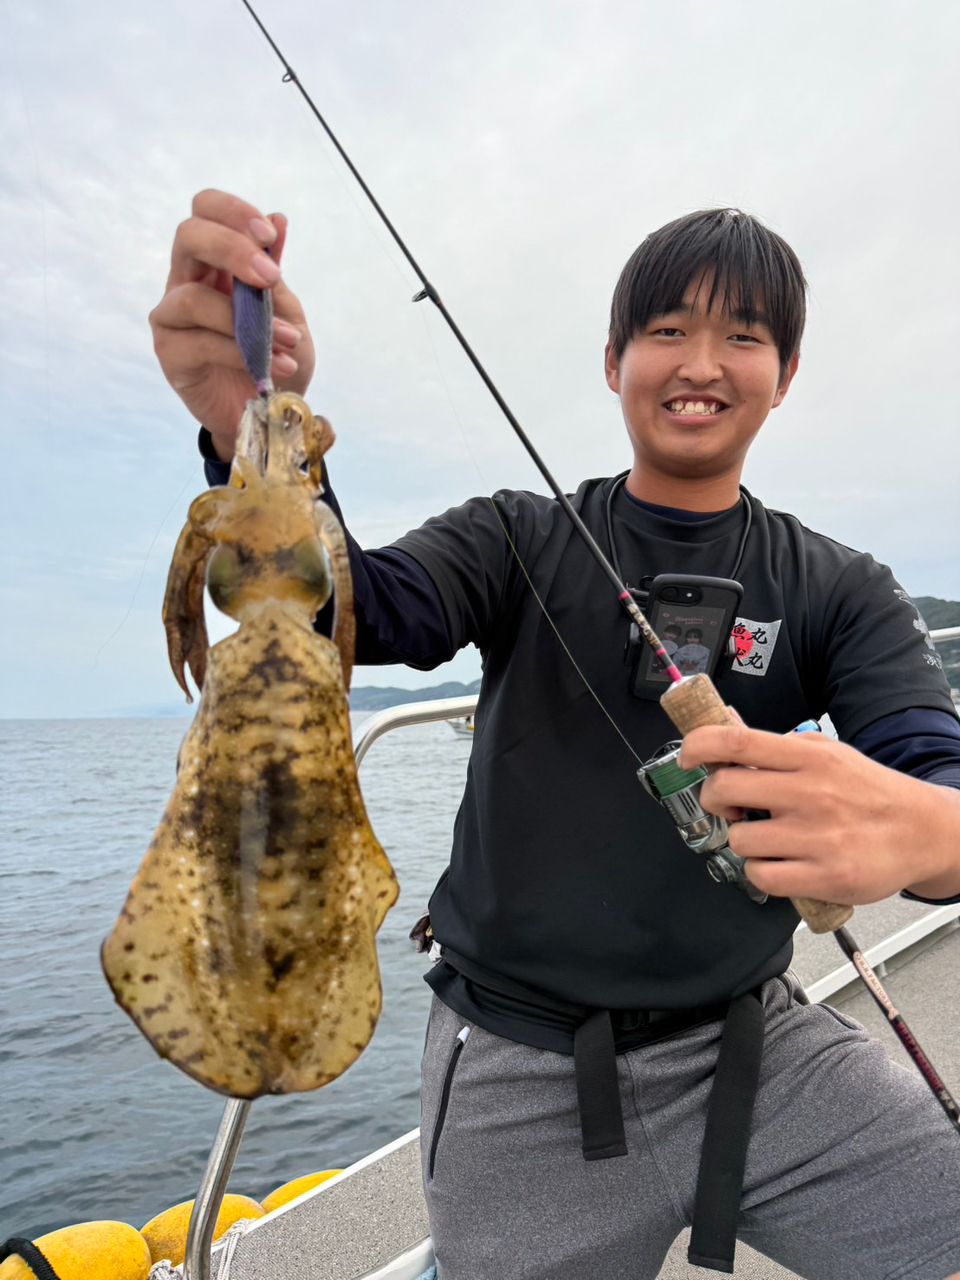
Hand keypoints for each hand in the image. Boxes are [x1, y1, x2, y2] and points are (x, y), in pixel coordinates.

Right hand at [149, 189, 316, 457]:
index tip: (269, 235)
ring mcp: (172, 317)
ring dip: (248, 320)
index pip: (205, 211)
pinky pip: (199, 342)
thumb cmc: (277, 358)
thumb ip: (275, 273)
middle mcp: (186, 281)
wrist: (270, 414)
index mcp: (215, 263)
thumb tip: (279, 219)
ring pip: (192, 297)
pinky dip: (241, 351)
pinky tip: (275, 366)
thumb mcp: (287, 312)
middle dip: (232, 249)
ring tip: (289, 341)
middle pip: (188, 236)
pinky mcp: (170, 353)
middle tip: (270, 276)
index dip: (233, 212)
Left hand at [679, 723, 959, 904]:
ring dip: (744, 840)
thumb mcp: (827, 754)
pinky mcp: (825, 876)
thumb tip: (725, 729)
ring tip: (769, 838)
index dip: (699, 745)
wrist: (923, 831)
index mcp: (810, 757)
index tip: (688, 756)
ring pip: (739, 839)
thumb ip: (777, 748)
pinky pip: (761, 875)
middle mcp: (811, 793)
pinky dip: (762, 872)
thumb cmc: (869, 792)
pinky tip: (781, 863)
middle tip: (732, 806)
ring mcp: (818, 836)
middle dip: (715, 799)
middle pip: (724, 789)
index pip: (737, 742)